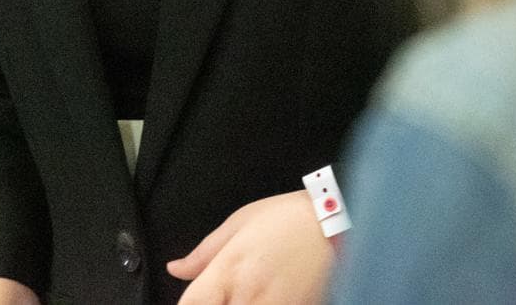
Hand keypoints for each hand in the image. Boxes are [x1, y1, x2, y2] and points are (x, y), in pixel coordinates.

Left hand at [168, 190, 332, 304]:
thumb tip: (176, 268)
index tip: (197, 300)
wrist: (339, 224)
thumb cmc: (291, 218)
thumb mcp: (239, 223)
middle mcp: (248, 296)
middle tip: (224, 294)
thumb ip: (204, 254)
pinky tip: (266, 296)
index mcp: (228, 271)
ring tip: (246, 293)